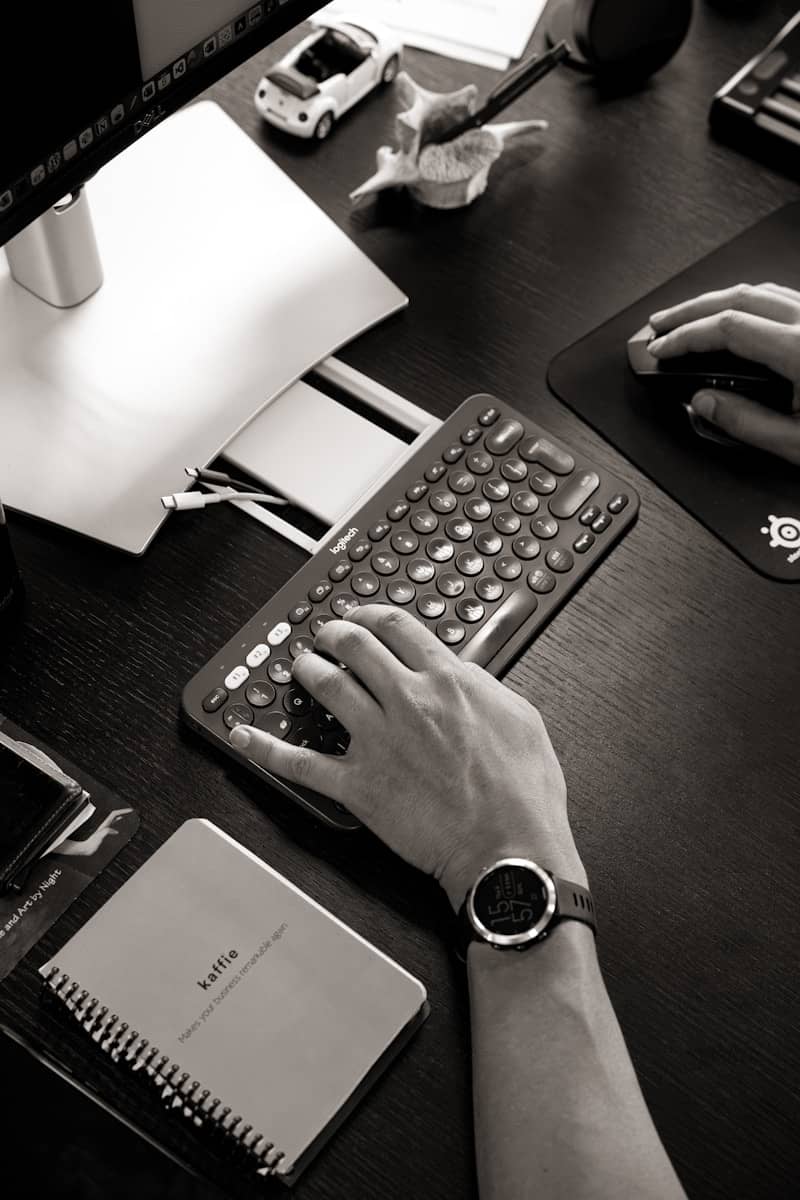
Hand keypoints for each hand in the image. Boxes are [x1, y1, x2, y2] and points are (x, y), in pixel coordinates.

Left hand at [230, 606, 584, 909]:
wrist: (509, 848)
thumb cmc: (523, 792)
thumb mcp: (520, 717)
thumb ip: (484, 686)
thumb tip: (461, 671)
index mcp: (448, 681)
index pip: (396, 626)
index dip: (369, 615)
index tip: (360, 617)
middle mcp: (408, 701)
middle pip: (353, 646)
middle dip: (331, 633)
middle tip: (325, 636)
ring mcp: (377, 742)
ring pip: (324, 687)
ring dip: (305, 670)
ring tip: (300, 667)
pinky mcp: (358, 785)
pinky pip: (301, 763)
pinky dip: (267, 748)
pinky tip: (245, 736)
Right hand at [647, 282, 799, 463]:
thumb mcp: (798, 444)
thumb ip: (747, 423)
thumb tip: (705, 403)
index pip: (728, 327)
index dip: (685, 336)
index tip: (661, 348)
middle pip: (739, 296)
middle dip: (691, 309)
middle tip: (660, 324)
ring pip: (762, 290)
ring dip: (719, 300)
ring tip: (691, 316)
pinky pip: (782, 297)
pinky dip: (750, 301)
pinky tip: (738, 314)